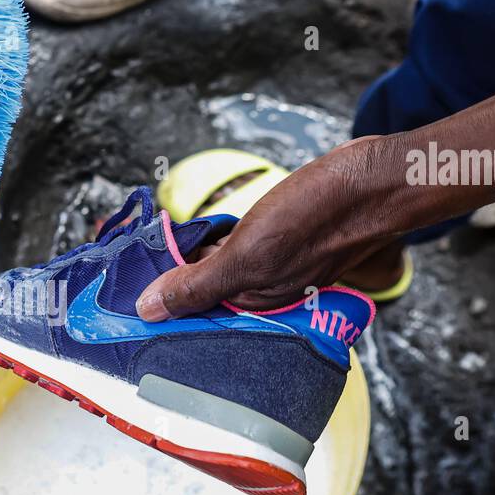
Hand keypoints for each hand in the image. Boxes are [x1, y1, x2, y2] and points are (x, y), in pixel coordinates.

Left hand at [136, 136, 406, 317]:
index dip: (154, 302)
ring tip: (151, 243)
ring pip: (216, 269)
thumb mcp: (248, 253)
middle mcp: (262, 293)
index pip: (189, 315)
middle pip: (199, 293)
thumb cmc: (320, 215)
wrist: (378, 179)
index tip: (116, 289)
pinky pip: (237, 249)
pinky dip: (216, 241)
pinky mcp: (283, 242)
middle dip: (165, 279)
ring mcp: (274, 267)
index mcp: (252, 306)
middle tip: (125, 258)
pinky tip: (201, 230)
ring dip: (189, 257)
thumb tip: (147, 311)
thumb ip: (197, 284)